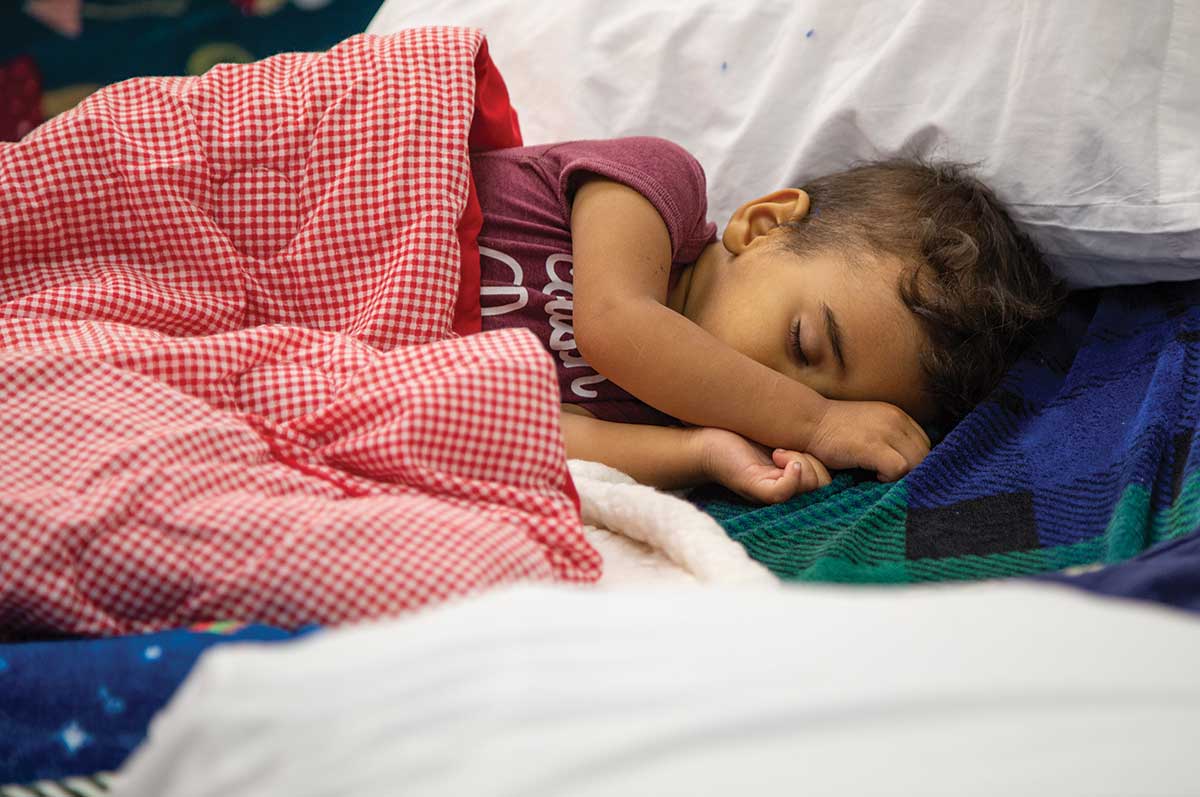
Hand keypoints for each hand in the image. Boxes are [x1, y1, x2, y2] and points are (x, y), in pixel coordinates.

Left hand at [699, 427, 830, 503]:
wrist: (705, 441)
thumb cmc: (742, 436)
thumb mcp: (781, 438)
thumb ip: (802, 442)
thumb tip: (829, 434)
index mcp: (792, 480)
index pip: (827, 481)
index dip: (822, 462)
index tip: (802, 444)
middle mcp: (784, 490)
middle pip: (823, 483)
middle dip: (813, 460)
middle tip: (784, 449)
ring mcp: (770, 492)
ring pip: (807, 484)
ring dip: (798, 460)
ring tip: (776, 451)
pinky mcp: (754, 488)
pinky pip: (783, 492)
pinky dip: (791, 476)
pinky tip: (781, 458)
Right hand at [806, 399, 930, 480]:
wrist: (808, 421)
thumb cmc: (834, 431)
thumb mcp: (869, 427)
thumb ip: (889, 439)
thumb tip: (907, 466)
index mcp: (897, 415)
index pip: (924, 444)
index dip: (914, 461)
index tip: (898, 471)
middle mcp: (896, 420)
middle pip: (925, 454)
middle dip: (914, 471)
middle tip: (893, 479)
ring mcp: (886, 431)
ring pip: (917, 462)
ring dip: (904, 476)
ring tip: (882, 477)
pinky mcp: (873, 446)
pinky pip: (899, 469)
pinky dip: (891, 478)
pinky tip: (874, 476)